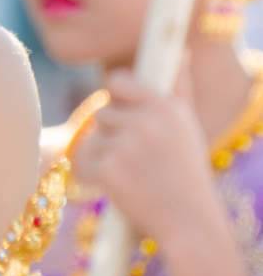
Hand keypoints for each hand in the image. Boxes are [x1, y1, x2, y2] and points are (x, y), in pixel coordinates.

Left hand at [72, 65, 213, 241]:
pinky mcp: (109, 168)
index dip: (114, 96)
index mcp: (165, 106)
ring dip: (103, 155)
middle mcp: (146, 121)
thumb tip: (181, 53)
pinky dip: (93, 176)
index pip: (117, 82)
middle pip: (103, 113)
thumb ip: (179, 88)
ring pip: (93, 138)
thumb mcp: (188, 127)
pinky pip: (84, 161)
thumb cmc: (188, 173)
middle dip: (113, 134)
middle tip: (136, 158)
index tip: (121, 110)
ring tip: (131, 175)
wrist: (190, 223)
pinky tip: (116, 187)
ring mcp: (125, 144)